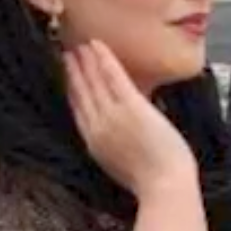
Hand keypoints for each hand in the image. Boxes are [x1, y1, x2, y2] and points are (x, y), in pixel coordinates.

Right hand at [66, 40, 197, 198]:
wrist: (164, 187)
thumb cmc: (152, 182)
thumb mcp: (121, 166)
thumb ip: (113, 146)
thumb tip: (116, 134)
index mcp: (94, 144)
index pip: (78, 111)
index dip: (71, 91)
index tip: (65, 77)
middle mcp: (97, 127)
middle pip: (81, 93)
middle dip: (73, 72)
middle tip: (66, 53)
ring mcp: (112, 115)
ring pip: (93, 81)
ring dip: (85, 61)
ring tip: (79, 46)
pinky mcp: (130, 106)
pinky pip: (113, 76)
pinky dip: (103, 58)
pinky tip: (97, 44)